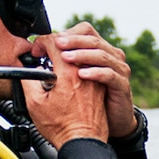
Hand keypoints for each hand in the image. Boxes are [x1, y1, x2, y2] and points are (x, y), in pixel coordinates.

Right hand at [20, 36, 109, 147]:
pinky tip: (68, 79)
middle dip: (55, 46)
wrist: (82, 143)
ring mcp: (94, 79)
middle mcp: (84, 72)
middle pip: (70, 45)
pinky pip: (88, 68)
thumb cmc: (61, 127)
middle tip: (45, 57)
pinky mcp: (100, 87)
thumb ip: (28, 81)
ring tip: (56, 67)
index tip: (37, 52)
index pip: (55, 41)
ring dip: (67, 56)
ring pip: (81, 56)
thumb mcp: (34, 104)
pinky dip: (78, 67)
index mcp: (68, 73)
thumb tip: (28, 72)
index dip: (41, 42)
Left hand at [50, 21, 137, 138]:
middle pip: (92, 38)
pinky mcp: (121, 86)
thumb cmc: (84, 103)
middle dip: (72, 39)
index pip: (82, 32)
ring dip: (82, 54)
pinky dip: (96, 72)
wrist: (103, 127)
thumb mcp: (70, 82)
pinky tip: (81, 74)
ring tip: (65, 58)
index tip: (42, 46)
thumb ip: (58, 67)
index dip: (62, 34)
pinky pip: (110, 75)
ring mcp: (116, 70)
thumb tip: (37, 61)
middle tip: (57, 44)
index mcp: (93, 52)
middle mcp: (107, 57)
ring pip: (102, 54)